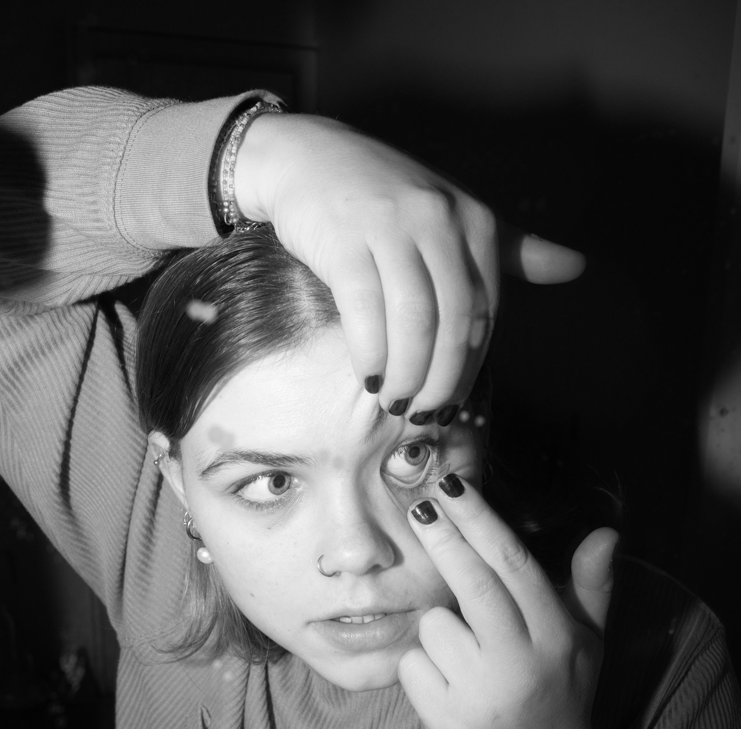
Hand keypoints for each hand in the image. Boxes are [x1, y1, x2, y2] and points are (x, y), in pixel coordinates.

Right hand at [234, 113, 584, 415]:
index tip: (453, 404)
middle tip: (424, 415)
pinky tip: (369, 376)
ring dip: (408, 374)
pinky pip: (365, 310)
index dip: (472, 367)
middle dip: (442, 380)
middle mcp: (439, 220)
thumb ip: (512, 251)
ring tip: (395, 403)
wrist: (305, 157)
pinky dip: (371, 352)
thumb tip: (579, 269)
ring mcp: (390, 226)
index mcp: (474, 220)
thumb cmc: (384, 196)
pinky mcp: (343, 239)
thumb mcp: (454, 216)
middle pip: (454, 322)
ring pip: (414, 320)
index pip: (486, 311)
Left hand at [398, 475, 617, 728]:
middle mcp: (520, 663)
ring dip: (437, 627)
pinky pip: (412, 664)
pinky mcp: (444, 719)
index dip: (481, 522)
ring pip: (434, 625)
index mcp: (556, 637)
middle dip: (443, 539)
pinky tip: (447, 684)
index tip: (452, 489)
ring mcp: (481, 693)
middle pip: (473, 584)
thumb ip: (590, 586)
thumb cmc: (560, 691)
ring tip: (464, 654)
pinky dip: (421, 665)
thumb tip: (604, 533)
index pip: (515, 566)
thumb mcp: (586, 641)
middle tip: (419, 508)